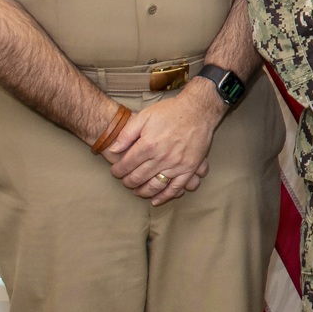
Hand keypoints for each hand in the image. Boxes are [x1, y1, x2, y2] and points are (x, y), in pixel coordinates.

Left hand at [105, 83, 223, 204]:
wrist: (199, 110)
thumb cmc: (171, 111)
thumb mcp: (145, 116)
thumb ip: (127, 133)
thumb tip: (113, 150)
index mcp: (148, 145)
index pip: (126, 165)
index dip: (117, 171)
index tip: (115, 172)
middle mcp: (161, 158)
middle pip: (138, 178)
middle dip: (128, 182)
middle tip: (125, 181)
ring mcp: (176, 165)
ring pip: (155, 186)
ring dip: (143, 192)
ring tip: (137, 191)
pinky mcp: (189, 168)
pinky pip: (175, 188)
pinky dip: (165, 197)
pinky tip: (156, 201)